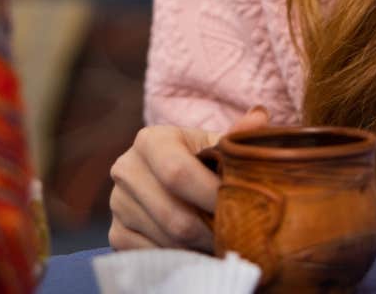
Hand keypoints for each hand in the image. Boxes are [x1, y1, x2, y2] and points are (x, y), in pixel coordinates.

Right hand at [108, 106, 269, 250]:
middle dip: (211, 232)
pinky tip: (201, 251)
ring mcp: (117, 204)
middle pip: (174, 216)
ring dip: (200, 249)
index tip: (241, 210)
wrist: (169, 179)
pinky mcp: (116, 233)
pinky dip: (183, 259)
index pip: (177, 173)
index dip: (211, 196)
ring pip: (167, 241)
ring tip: (224, 245)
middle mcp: (126, 169)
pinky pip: (154, 256)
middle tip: (238, 239)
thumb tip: (259, 116)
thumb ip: (237, 136)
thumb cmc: (201, 161)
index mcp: (150, 140)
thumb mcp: (217, 145)